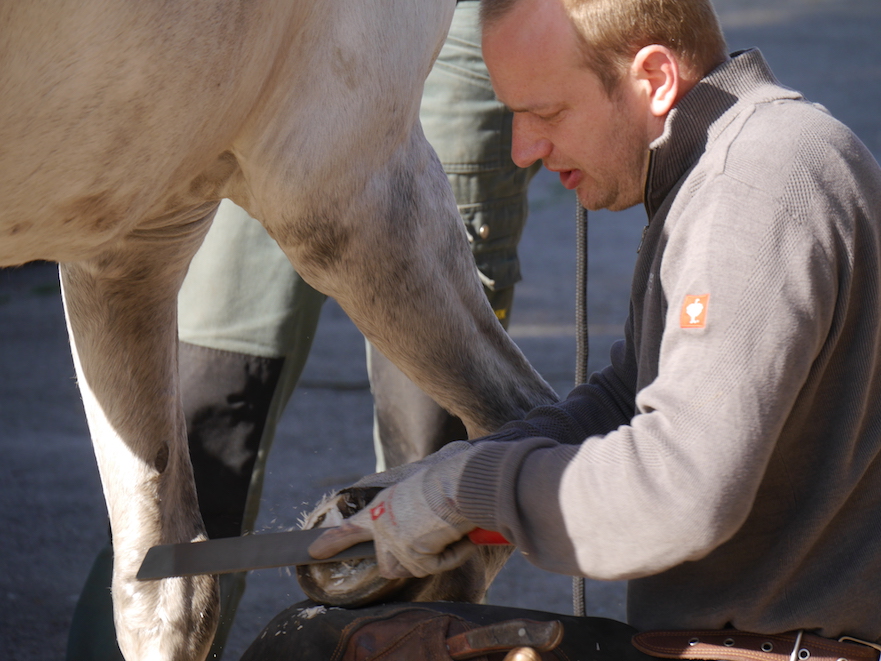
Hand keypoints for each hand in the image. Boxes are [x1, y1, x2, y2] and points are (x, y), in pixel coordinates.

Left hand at [309, 443, 477, 577]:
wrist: (456, 483)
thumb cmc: (447, 475)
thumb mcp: (421, 480)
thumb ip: (417, 496)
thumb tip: (445, 470)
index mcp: (382, 506)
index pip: (350, 529)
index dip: (332, 542)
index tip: (314, 551)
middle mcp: (382, 527)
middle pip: (388, 563)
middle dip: (412, 558)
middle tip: (431, 538)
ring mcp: (395, 545)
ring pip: (414, 567)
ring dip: (435, 555)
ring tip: (448, 530)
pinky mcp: (413, 558)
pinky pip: (438, 566)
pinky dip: (454, 554)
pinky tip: (459, 534)